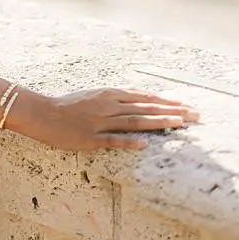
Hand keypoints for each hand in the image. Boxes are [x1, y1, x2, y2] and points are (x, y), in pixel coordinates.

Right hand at [13, 87, 199, 151]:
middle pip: (147, 109)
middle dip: (173, 112)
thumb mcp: (97, 95)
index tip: (187, 106)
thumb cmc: (70, 105)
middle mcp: (110, 106)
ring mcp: (101, 122)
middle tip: (194, 116)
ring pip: (135, 121)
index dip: (168, 102)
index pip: (147, 98)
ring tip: (179, 125)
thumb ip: (117, 99)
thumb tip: (140, 101)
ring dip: (158, 122)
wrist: (44, 113)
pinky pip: (112, 140)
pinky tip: (144, 144)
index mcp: (112, 95)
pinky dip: (128, 141)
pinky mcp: (90, 138)